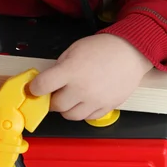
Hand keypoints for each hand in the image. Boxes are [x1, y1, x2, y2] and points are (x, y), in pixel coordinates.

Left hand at [29, 34, 152, 120]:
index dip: (34, 88)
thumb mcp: (74, 49)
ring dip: (66, 108)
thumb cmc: (103, 48)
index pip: (42, 86)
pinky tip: (85, 100)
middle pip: (56, 105)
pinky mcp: (107, 107)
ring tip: (71, 97)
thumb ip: (60, 66)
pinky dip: (83, 111)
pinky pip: (88, 118)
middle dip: (52, 99)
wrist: (131, 52)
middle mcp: (81, 89)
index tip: (34, 87)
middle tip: (55, 92)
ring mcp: (95, 101)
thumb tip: (48, 80)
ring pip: (70, 116)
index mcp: (71, 71)